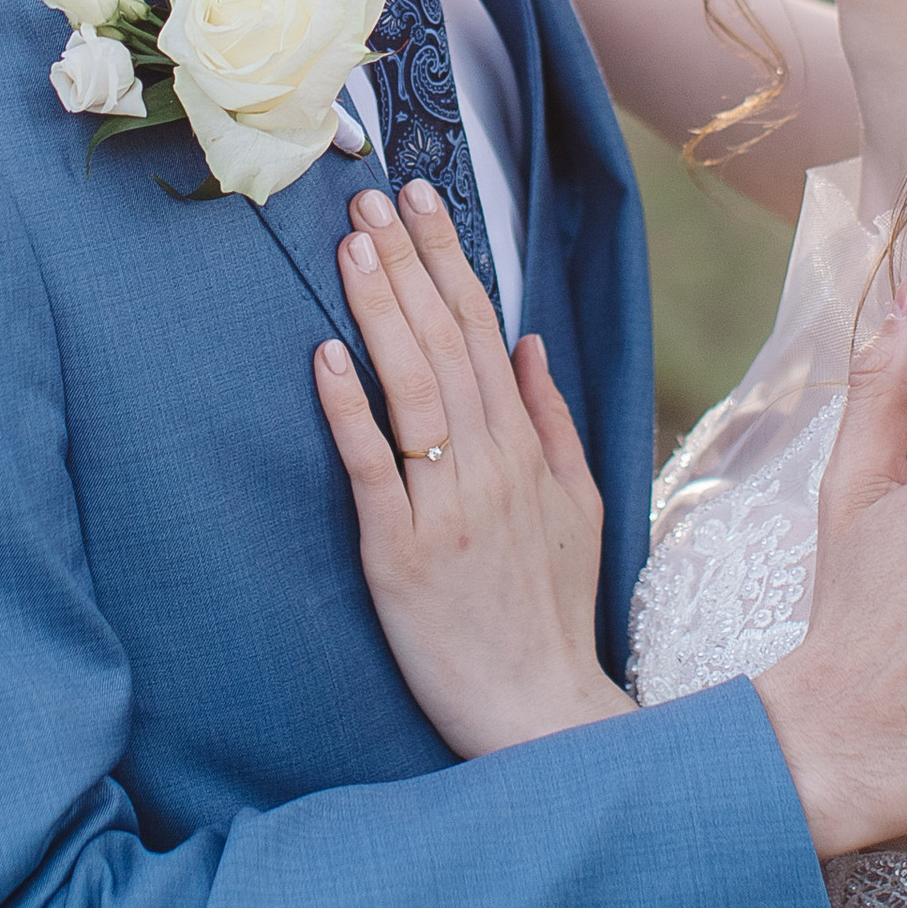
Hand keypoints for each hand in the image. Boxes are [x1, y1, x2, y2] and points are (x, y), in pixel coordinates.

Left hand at [312, 183, 631, 757]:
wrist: (539, 711)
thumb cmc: (552, 612)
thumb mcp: (579, 508)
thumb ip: (552, 422)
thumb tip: (527, 342)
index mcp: (527, 450)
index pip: (485, 332)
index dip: (451, 261)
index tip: (423, 200)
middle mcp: (492, 466)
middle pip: (447, 343)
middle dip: (410, 262)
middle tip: (371, 197)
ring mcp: (447, 507)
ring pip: (414, 389)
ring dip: (381, 312)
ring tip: (353, 249)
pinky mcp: (403, 554)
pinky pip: (375, 469)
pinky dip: (352, 411)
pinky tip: (327, 358)